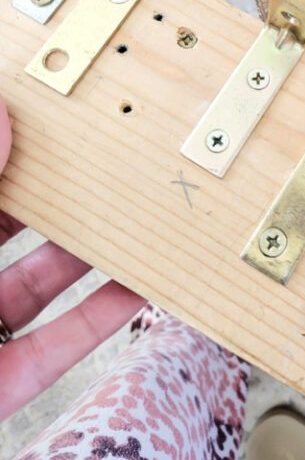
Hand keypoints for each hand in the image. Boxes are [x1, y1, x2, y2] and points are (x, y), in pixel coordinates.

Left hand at [0, 98, 143, 419]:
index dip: (10, 149)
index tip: (50, 115)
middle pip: (10, 226)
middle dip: (59, 195)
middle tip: (107, 160)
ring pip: (39, 281)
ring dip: (90, 253)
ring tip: (135, 216)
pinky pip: (56, 343)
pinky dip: (97, 317)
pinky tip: (137, 285)